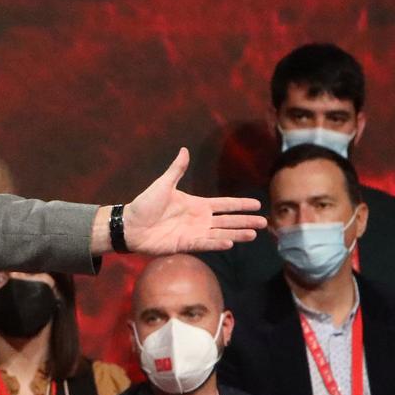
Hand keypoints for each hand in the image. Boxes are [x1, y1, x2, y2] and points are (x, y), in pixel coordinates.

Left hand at [113, 148, 264, 254]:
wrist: (129, 225)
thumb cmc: (144, 205)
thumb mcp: (163, 184)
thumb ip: (176, 170)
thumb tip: (184, 150)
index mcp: (197, 205)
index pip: (224, 204)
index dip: (240, 205)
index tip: (257, 204)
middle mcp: (199, 220)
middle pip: (228, 221)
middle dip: (246, 222)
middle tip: (264, 223)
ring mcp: (194, 233)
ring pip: (221, 234)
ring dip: (237, 234)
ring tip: (253, 235)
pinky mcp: (185, 244)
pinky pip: (205, 244)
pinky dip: (217, 243)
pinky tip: (230, 243)